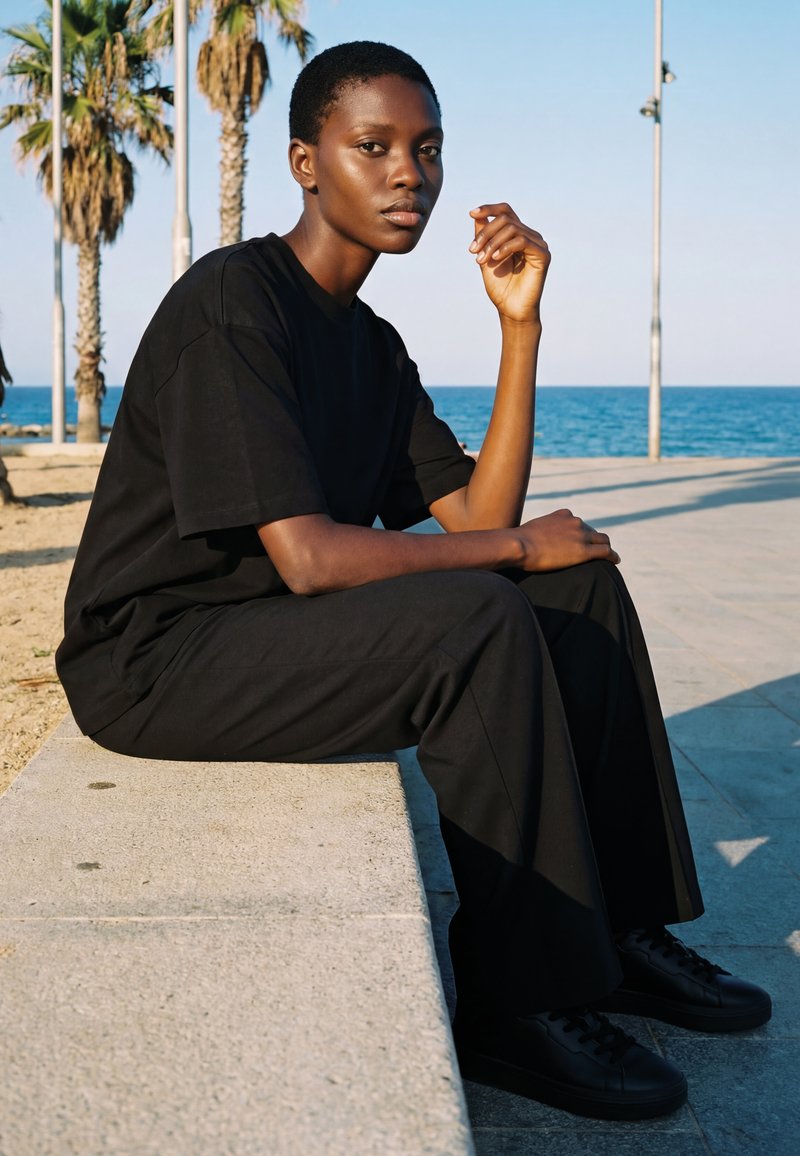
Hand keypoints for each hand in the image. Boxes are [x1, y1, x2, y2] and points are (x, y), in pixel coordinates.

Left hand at [469, 203, 549, 323]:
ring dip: (492, 243)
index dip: (489, 208)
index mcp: (517, 235)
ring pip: (512, 228)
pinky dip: (505, 247)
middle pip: (506, 219)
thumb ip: (484, 237)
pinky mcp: (542, 255)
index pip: (506, 212)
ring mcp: (538, 245)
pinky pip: (522, 241)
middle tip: (473, 251)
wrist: (510, 310)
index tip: (471, 213)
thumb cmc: (500, 287)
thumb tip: (477, 216)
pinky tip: (495, 259)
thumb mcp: (486, 258)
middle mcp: (530, 236)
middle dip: (486, 233)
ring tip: (481, 260)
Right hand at [516, 508, 619, 570]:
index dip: (582, 532)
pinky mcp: (583, 552)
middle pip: (593, 531)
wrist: (518, 545)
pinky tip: (615, 561)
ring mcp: (580, 536)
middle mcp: (574, 522)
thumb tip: (527, 540)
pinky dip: (612, 556)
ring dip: (606, 547)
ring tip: (609, 556)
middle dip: (596, 539)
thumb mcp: (529, 530)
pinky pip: (605, 552)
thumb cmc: (517, 541)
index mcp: (562, 515)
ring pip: (602, 540)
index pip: (578, 523)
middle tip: (597, 550)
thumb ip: (537, 533)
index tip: (582, 540)